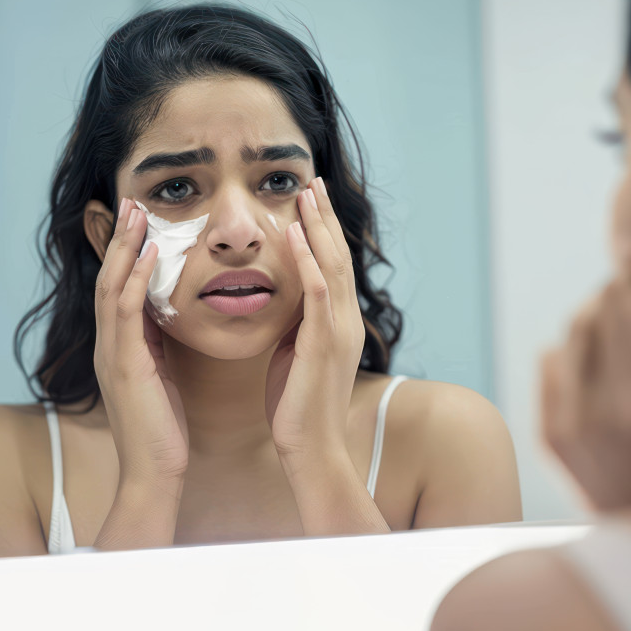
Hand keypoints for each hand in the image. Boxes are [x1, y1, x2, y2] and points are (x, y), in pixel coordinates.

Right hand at [93, 197, 189, 485]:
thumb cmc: (163, 430)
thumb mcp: (161, 377)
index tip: (137, 218)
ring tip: (136, 212)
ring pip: (111, 287)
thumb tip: (169, 318)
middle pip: (109, 278)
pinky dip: (136, 279)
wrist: (155, 473)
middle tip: (129, 200)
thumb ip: (158, 346)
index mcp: (120, 347)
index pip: (118, 288)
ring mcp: (113, 354)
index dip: (125, 252)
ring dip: (124, 247)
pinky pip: (127, 312)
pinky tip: (151, 253)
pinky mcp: (125, 365)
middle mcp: (109, 345)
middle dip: (120, 238)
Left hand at [265, 177, 365, 461]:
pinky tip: (298, 235)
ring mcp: (339, 330)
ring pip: (332, 266)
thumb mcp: (295, 357)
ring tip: (307, 194)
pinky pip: (318, 293)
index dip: (323, 231)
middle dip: (325, 217)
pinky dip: (309, 261)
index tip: (310, 201)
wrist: (312, 448)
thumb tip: (285, 306)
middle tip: (312, 181)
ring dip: (319, 227)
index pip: (333, 266)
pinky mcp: (324, 343)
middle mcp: (346, 321)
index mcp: (338, 324)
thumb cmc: (298, 408)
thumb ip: (297, 327)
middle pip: (337, 256)